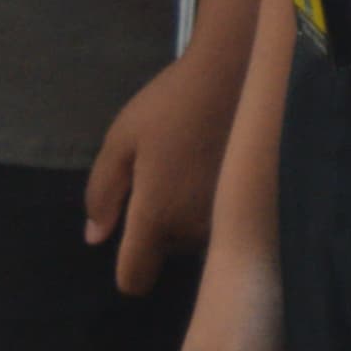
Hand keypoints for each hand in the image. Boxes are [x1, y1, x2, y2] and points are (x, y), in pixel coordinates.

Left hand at [87, 49, 242, 294]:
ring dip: (189, 217)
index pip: (135, 278)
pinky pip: (223, 219)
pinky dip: (214, 204)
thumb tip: (96, 237)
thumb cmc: (171, 105)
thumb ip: (102, 194)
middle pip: (167, 252)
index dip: (127, 270)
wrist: (238, 72)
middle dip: (160, 229)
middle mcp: (195, 227)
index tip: (129, 241)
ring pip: (196, 237)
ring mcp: (228, 215)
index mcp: (156, 217)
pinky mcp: (254, 198)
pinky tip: (216, 167)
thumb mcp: (120, 141)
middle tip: (162, 179)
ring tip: (192, 169)